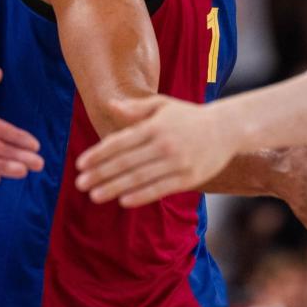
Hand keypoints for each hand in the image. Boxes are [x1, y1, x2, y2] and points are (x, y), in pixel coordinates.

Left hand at [74, 96, 237, 206]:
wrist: (227, 129)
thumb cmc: (189, 116)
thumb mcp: (163, 105)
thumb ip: (135, 108)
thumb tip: (109, 104)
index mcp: (154, 126)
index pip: (120, 142)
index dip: (98, 154)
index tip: (80, 164)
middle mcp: (164, 144)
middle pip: (125, 162)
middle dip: (100, 173)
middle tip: (80, 184)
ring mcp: (176, 163)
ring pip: (139, 178)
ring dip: (114, 188)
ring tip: (94, 196)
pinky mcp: (188, 179)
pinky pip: (160, 189)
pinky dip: (141, 196)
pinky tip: (123, 202)